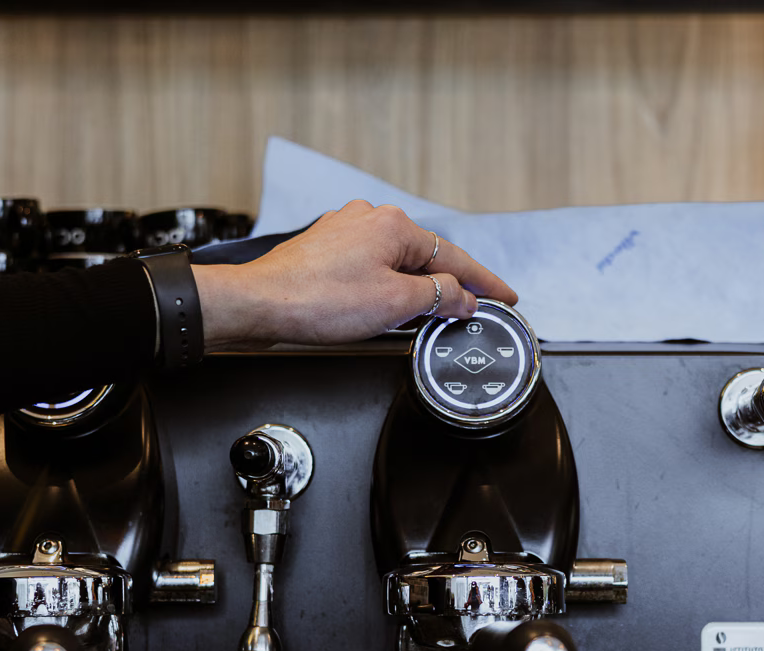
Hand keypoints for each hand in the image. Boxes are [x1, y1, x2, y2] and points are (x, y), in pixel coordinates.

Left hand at [193, 200, 517, 349]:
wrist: (259, 304)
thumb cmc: (317, 301)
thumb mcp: (394, 304)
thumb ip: (438, 297)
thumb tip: (461, 297)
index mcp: (394, 225)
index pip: (454, 258)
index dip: (483, 283)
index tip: (504, 296)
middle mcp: (370, 218)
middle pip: (425, 257)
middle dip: (445, 287)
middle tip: (465, 314)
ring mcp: (345, 231)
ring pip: (396, 262)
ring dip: (412, 290)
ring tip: (421, 319)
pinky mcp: (326, 248)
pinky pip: (371, 266)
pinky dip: (386, 286)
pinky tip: (384, 309)